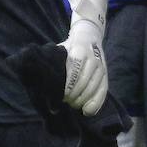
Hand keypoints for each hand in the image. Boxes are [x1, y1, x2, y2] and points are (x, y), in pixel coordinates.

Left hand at [61, 0, 107, 115]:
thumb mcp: (61, 49)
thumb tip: (40, 79)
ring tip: (72, 105)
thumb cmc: (70, 46)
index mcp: (80, 50)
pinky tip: (87, 111)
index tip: (60, 95)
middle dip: (73, 95)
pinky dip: (95, 103)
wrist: (90, 35)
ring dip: (82, 100)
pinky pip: (103, 91)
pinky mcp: (106, 74)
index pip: (74, 71)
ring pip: (94, 88)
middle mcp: (93, 58)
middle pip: (84, 82)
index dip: (67, 86)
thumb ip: (54, 62)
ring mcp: (101, 67)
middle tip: (63, 102)